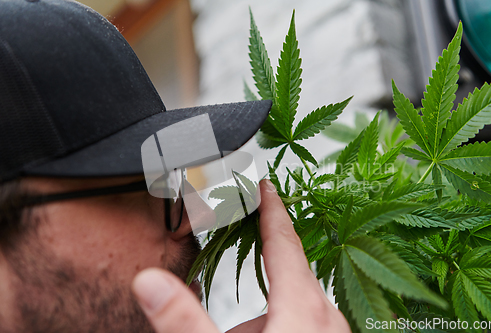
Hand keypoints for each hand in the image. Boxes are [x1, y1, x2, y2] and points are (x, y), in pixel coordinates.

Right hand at [132, 179, 350, 332]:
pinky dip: (278, 332)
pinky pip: (299, 327)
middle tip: (222, 331)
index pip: (283, 242)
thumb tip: (147, 281)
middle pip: (280, 284)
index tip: (266, 183)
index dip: (271, 209)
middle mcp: (327, 318)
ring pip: (288, 311)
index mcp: (304, 309)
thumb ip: (184, 319)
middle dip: (249, 304)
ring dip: (260, 328)